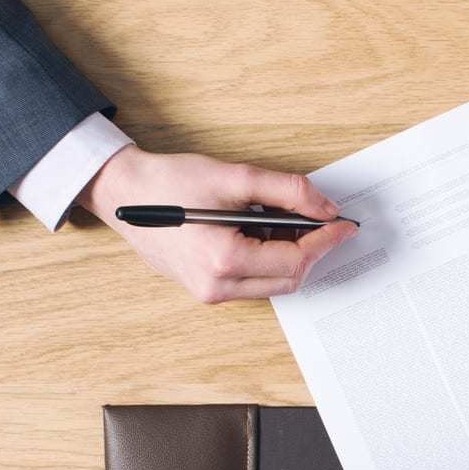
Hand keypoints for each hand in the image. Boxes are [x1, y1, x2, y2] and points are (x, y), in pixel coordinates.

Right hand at [80, 145, 358, 303]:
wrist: (124, 193)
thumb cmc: (170, 182)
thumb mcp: (234, 177)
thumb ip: (286, 190)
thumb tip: (325, 208)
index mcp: (224, 261)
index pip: (294, 260)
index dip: (325, 241)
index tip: (344, 224)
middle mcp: (217, 286)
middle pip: (288, 279)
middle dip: (312, 251)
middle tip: (324, 221)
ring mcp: (210, 293)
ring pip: (273, 285)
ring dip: (290, 256)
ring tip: (289, 221)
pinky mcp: (205, 290)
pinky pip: (252, 282)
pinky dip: (268, 261)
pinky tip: (265, 232)